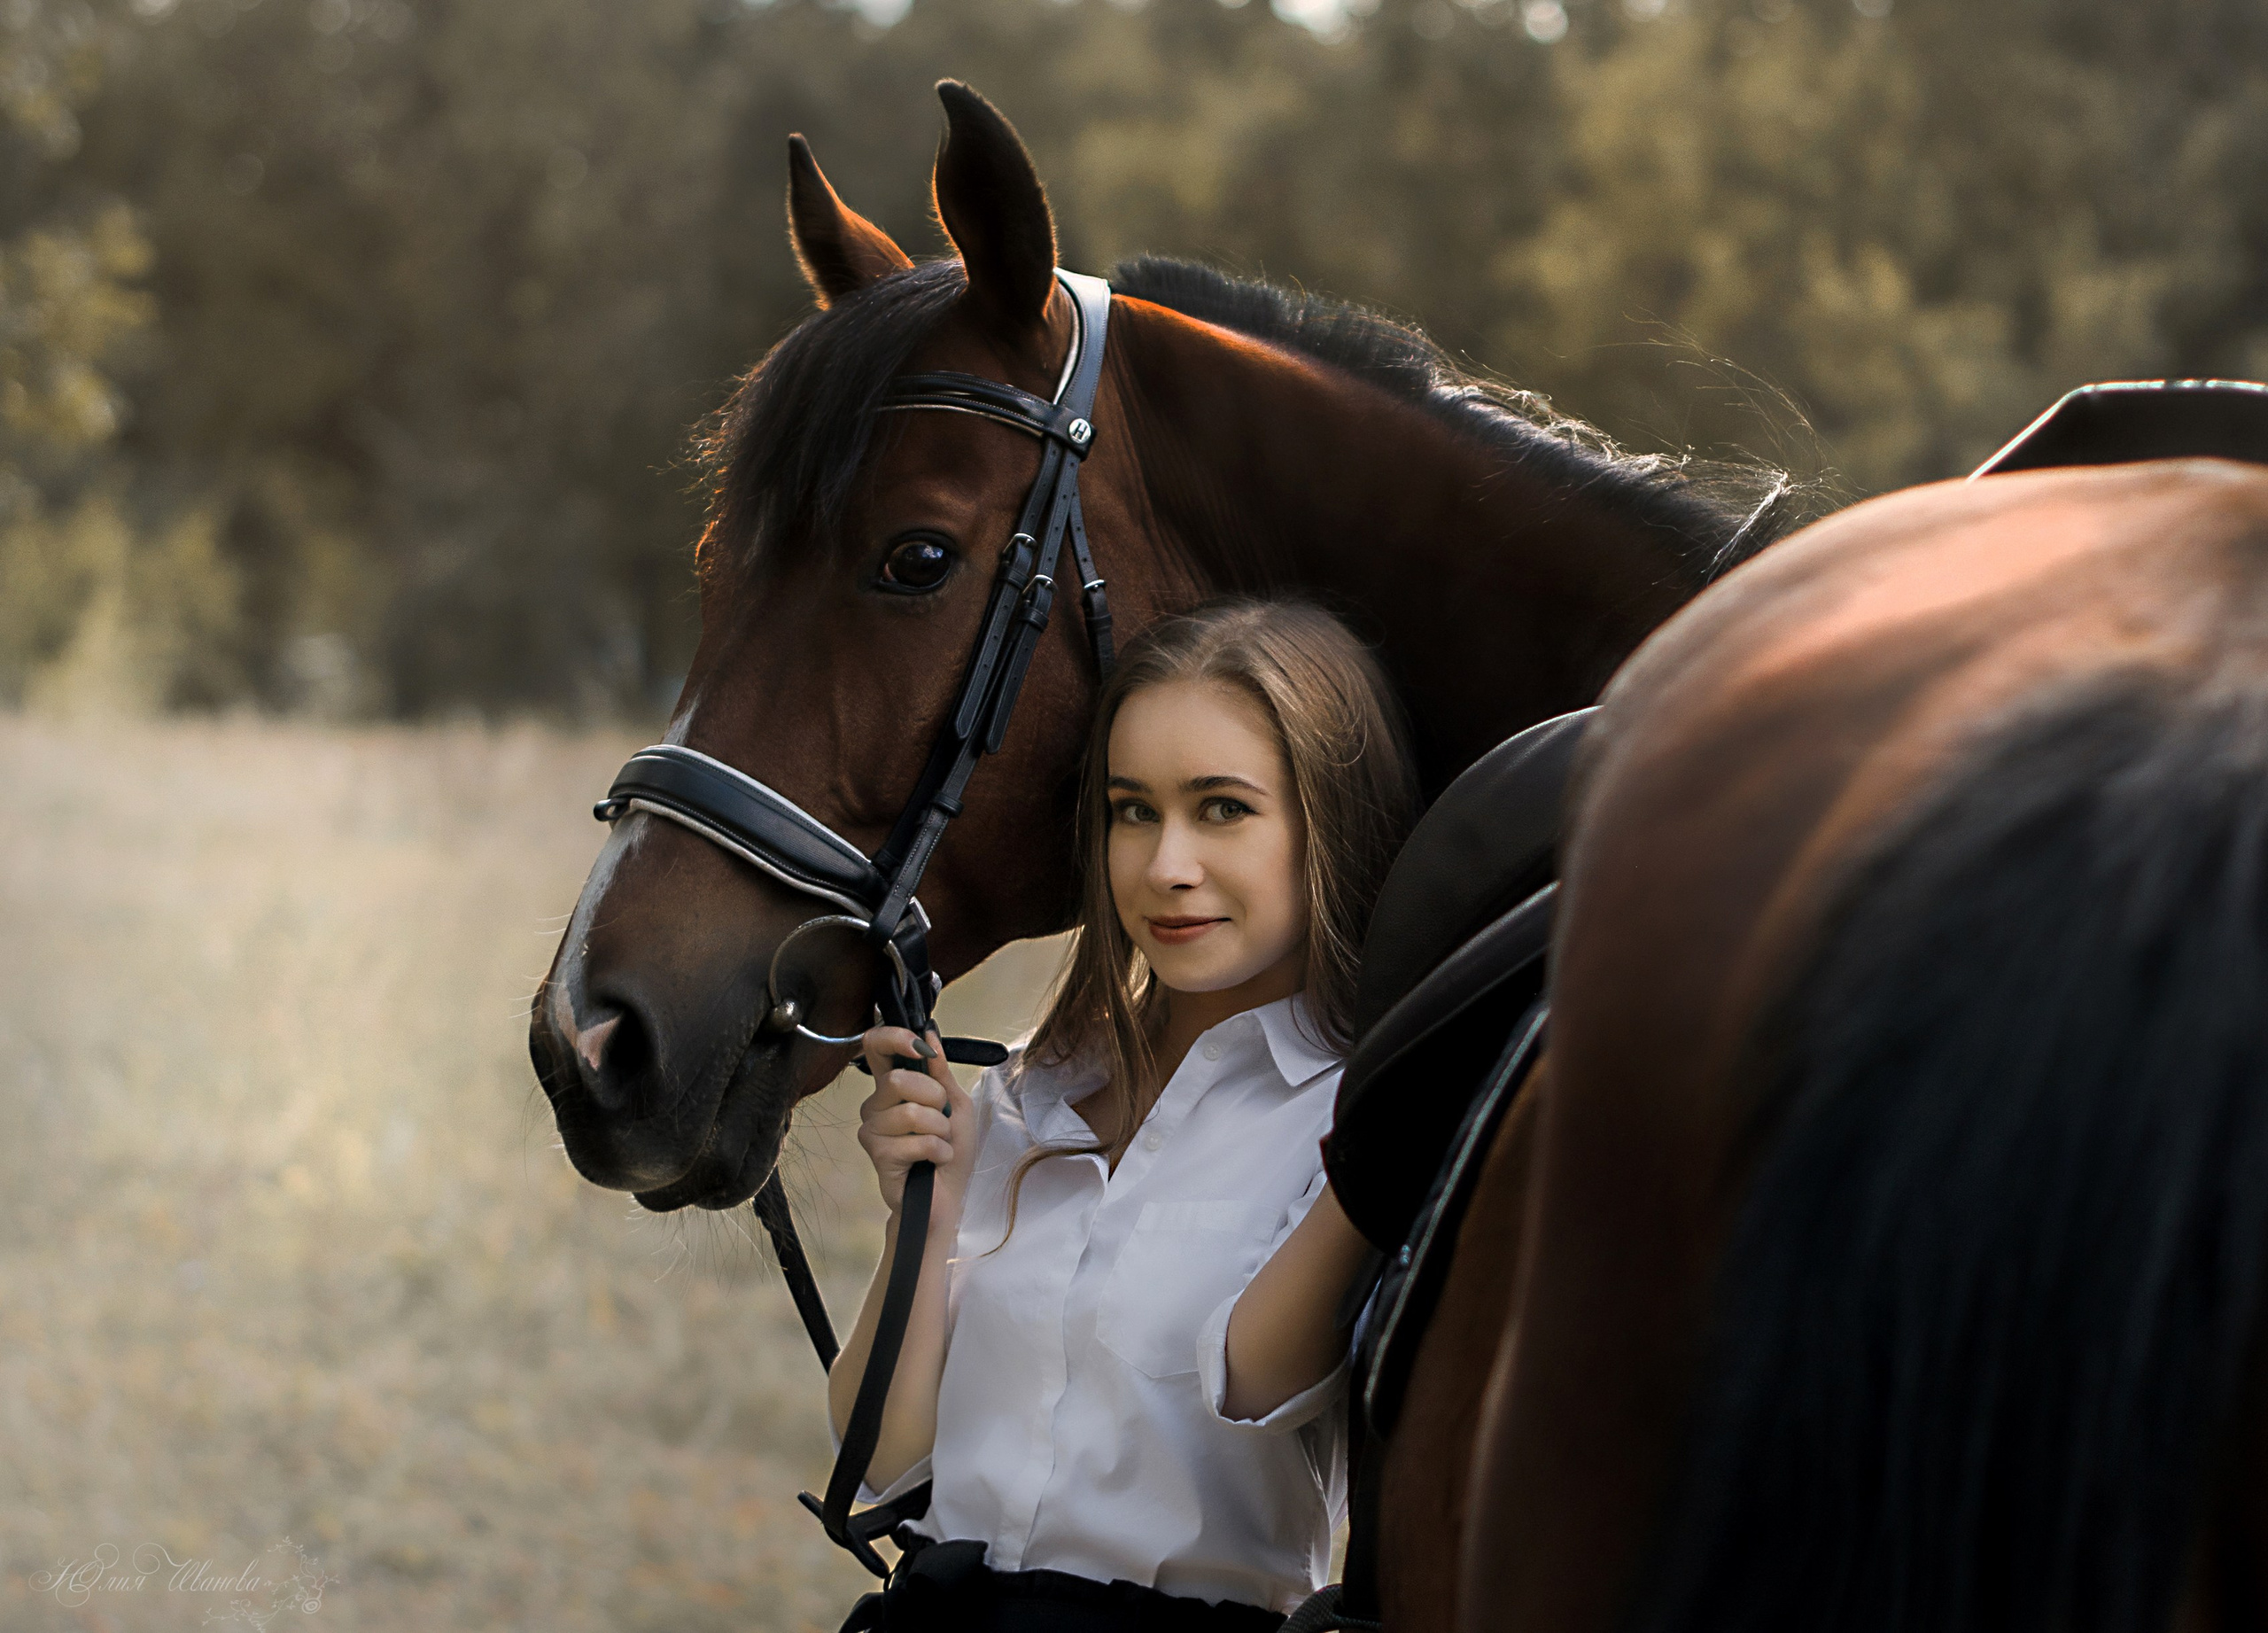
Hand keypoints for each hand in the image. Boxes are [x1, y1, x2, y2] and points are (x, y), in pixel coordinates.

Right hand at [856, 1025, 974, 1217]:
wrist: (948, 1197)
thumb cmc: (950, 1150)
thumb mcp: (956, 1103)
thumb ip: (941, 1071)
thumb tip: (929, 1033)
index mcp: (892, 1086)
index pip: (875, 1047)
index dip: (893, 1038)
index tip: (918, 1045)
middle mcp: (876, 1105)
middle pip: (900, 1080)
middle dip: (935, 1099)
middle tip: (943, 1119)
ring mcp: (873, 1131)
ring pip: (911, 1112)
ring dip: (940, 1129)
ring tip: (941, 1143)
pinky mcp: (878, 1156)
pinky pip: (917, 1142)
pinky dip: (938, 1150)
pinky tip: (935, 1160)